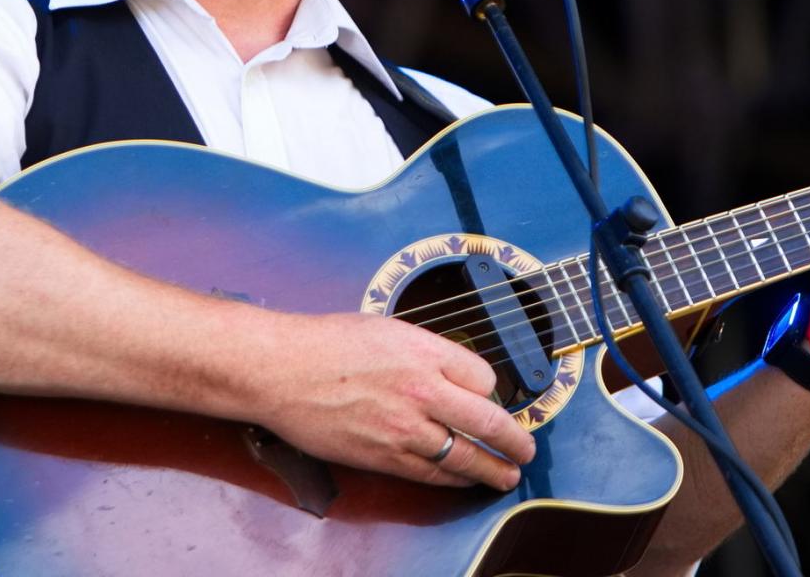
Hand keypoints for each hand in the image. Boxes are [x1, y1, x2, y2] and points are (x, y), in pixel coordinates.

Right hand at [249, 311, 534, 491]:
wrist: (282, 370)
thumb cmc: (328, 343)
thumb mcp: (388, 330)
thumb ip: (427, 352)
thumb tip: (455, 374)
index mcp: (425, 351)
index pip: (484, 377)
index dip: (493, 391)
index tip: (493, 399)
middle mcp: (422, 390)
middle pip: (487, 422)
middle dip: (515, 440)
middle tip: (526, 449)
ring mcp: (404, 427)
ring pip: (464, 456)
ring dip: (492, 469)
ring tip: (507, 475)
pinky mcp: (383, 455)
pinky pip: (431, 473)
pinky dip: (455, 479)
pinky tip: (466, 480)